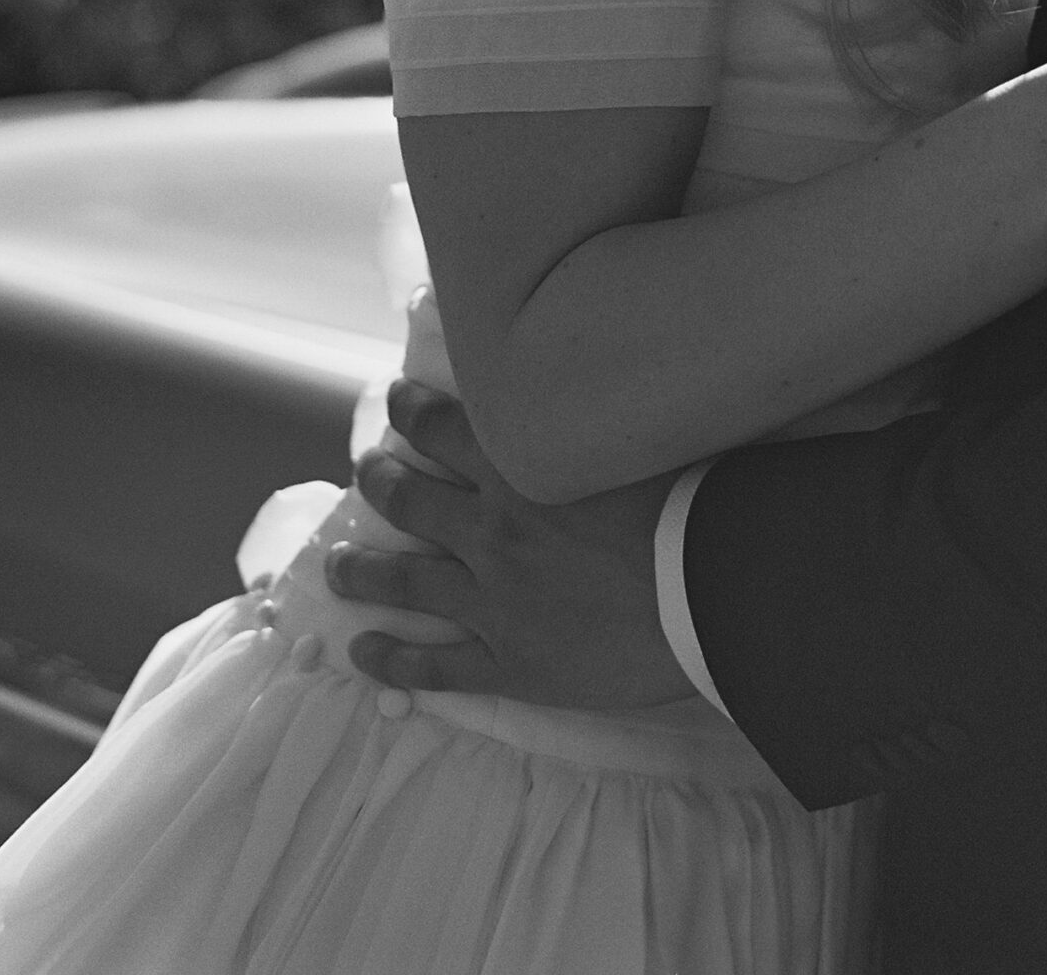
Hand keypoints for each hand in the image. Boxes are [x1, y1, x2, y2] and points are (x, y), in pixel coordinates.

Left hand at [325, 380, 692, 708]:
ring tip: (335, 565)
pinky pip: (432, 667)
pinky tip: (360, 652)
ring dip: (359, 572)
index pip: (443, 427)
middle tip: (365, 470)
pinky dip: (389, 660)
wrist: (711, 593)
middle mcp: (493, 531)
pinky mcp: (510, 664)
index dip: (412, 410)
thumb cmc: (693, 505)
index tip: (396, 399)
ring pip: (403, 583)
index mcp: (521, 471)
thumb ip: (596, 417)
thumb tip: (591, 379)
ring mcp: (495, 603)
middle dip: (378, 479)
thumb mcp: (638, 439)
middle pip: (409, 500)